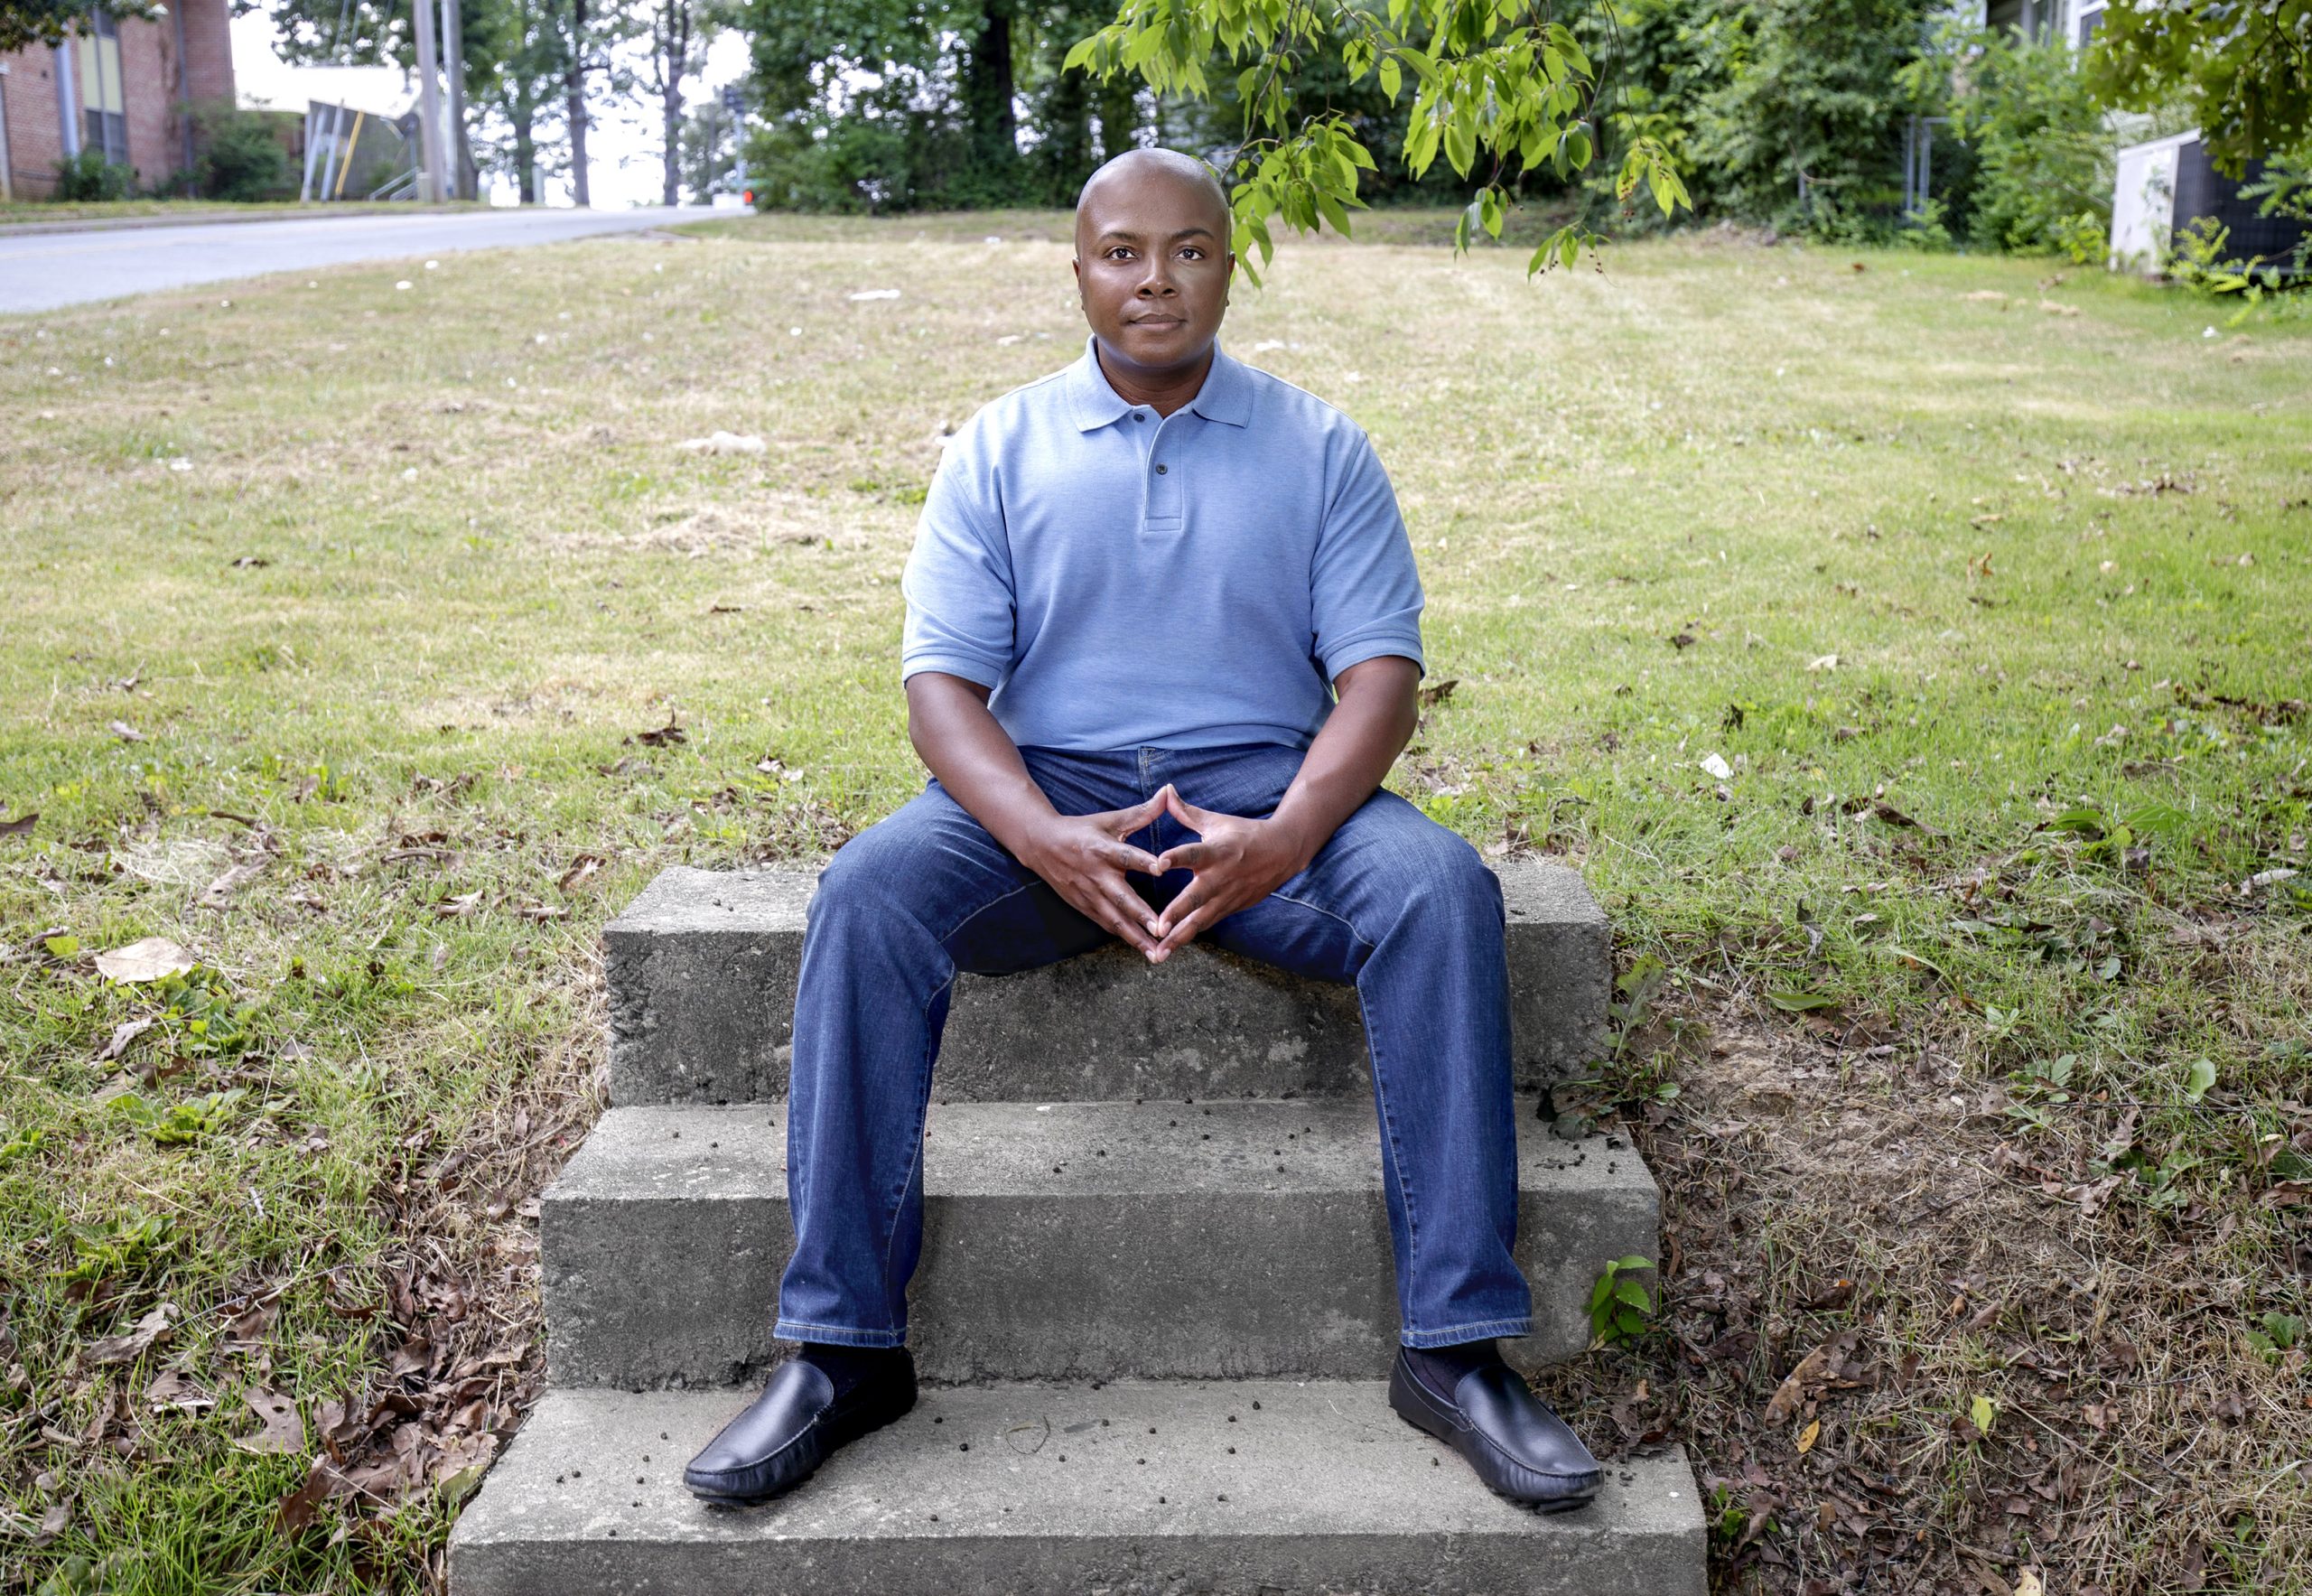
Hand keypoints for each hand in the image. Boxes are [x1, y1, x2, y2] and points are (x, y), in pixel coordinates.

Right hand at [1017, 789, 1168, 956]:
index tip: (1162, 868)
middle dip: (1141, 915)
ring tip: (1155, 952)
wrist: (1041, 845)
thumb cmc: (1082, 830)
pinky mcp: (1083, 906)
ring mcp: (1088, 894)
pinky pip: (1105, 923)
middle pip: (1121, 897)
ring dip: (1135, 936)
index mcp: (1103, 849)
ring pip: (1114, 919)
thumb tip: (1168, 792)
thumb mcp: (1110, 819)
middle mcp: (1096, 874)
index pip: (1126, 855)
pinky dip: (1122, 936)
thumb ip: (1142, 812)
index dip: (1144, 861)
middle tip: (1162, 929)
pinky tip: (1140, 948)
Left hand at [1145, 786, 1313, 962]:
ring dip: (1179, 937)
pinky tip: (1170, 949)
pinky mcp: (1230, 908)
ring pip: (1200, 920)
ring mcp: (1227, 896)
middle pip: (1195, 898)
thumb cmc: (1244, 834)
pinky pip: (1206, 924)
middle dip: (1176, 914)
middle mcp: (1220, 876)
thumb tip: (1165, 791)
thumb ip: (1187, 812)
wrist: (1283, 852)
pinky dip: (1189, 936)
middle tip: (1157, 928)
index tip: (1159, 864)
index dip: (1176, 857)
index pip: (1193, 853)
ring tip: (1159, 954)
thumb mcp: (1217, 821)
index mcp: (1216, 851)